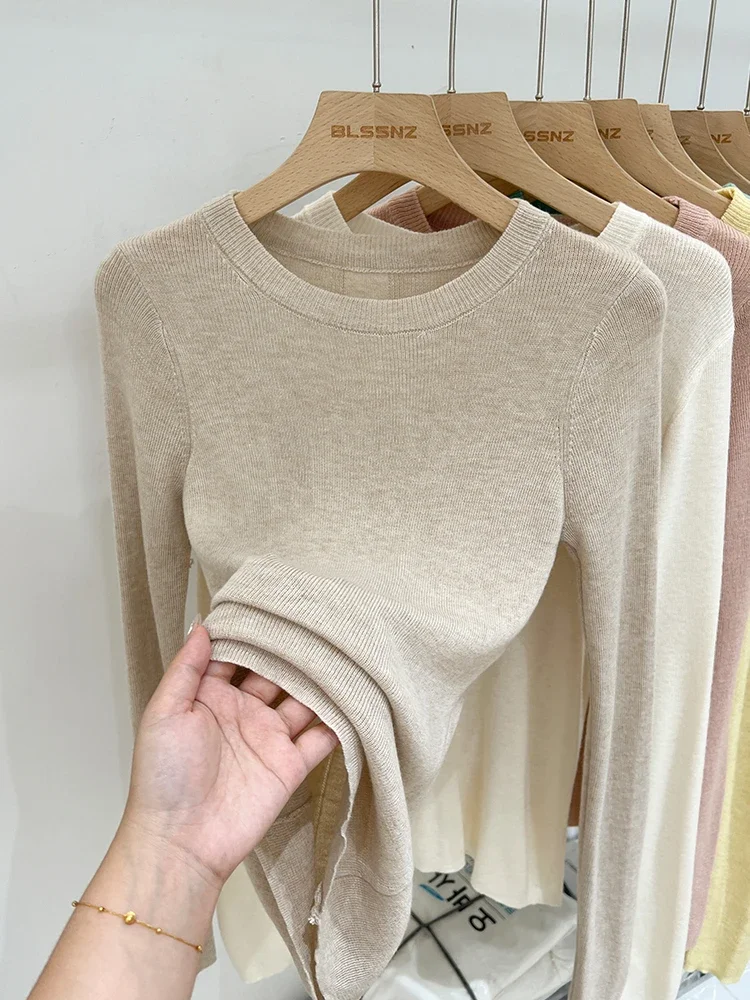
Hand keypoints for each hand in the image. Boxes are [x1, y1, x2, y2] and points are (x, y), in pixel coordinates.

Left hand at [119, 624, 338, 889]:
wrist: (180, 842)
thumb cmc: (163, 776)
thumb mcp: (164, 713)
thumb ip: (186, 668)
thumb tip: (202, 623)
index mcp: (210, 696)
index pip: (237, 655)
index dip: (254, 632)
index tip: (276, 604)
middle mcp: (243, 711)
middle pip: (275, 673)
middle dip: (294, 651)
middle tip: (319, 621)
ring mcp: (269, 737)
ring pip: (303, 700)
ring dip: (320, 680)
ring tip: (344, 650)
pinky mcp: (291, 765)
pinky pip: (321, 737)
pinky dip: (339, 720)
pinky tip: (355, 696)